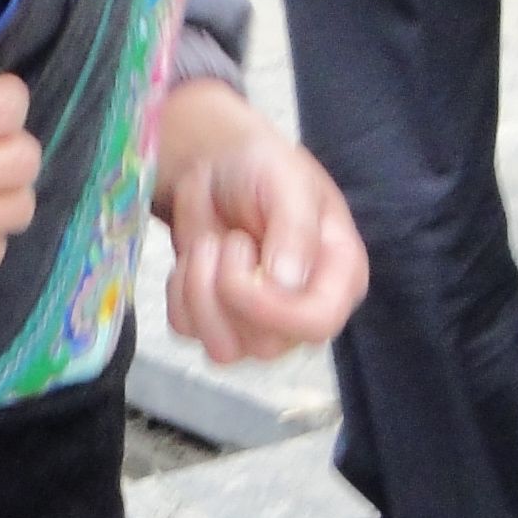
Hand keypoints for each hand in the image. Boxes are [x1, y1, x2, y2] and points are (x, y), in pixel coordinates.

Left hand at [155, 89, 367, 361]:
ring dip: (200, 291)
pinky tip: (195, 259)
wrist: (217, 167)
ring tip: (211, 244)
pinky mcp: (215, 323)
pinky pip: (187, 331)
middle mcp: (302, 310)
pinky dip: (179, 293)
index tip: (241, 269)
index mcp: (338, 277)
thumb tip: (287, 283)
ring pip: (222, 349)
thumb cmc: (264, 169)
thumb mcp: (288, 182)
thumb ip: (295, 230)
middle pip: (265, 344)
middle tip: (230, 238)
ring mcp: (258, 325)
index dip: (275, 310)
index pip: (319, 322)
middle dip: (229, 288)